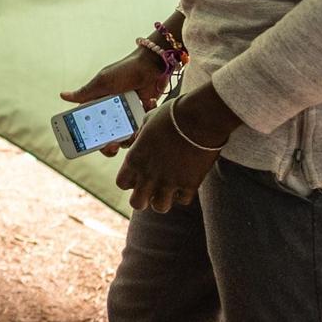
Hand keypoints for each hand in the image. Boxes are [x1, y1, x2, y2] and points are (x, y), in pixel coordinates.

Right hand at [61, 47, 171, 155]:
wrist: (152, 65)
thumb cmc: (125, 70)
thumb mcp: (103, 81)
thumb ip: (85, 93)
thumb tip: (62, 95)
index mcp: (99, 105)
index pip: (90, 127)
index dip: (88, 138)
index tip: (87, 145)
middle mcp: (112, 113)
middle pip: (107, 138)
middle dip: (110, 145)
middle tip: (113, 144)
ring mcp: (128, 116)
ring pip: (126, 138)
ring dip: (129, 136)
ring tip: (134, 128)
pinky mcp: (142, 117)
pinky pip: (142, 129)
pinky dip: (144, 123)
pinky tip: (147, 105)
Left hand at [114, 99, 229, 212]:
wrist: (199, 118)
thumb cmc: (173, 114)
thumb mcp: (148, 121)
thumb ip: (141, 135)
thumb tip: (141, 137)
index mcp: (135, 158)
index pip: (121, 183)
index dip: (130, 182)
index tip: (139, 175)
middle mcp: (148, 174)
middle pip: (137, 203)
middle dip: (144, 198)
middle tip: (153, 188)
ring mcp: (169, 181)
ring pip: (159, 207)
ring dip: (164, 199)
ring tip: (170, 188)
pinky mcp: (189, 184)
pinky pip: (183, 200)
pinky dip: (184, 194)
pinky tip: (186, 182)